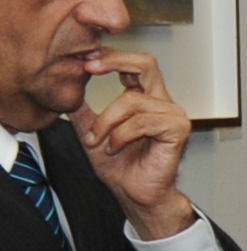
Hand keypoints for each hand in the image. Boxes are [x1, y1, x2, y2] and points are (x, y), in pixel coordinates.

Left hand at [71, 48, 193, 239]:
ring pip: (132, 101)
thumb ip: (83, 110)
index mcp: (144, 98)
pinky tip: (115, 148)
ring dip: (106, 123)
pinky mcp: (177, 130)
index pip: (133, 64)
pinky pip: (142, 122)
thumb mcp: (91, 131)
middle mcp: (161, 102)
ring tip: (97, 141)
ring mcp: (172, 115)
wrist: (135, 194)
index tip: (82, 60)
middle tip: (88, 67)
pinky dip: (121, 135)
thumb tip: (66, 88)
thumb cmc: (121, 168)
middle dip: (114, 61)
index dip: (109, 56)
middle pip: (146, 64)